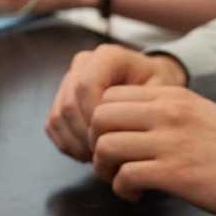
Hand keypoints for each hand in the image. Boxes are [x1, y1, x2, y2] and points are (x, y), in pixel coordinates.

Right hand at [46, 45, 185, 161]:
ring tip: (99, 158)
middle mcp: (83, 64)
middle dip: (85, 135)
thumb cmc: (158, 87)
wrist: (149, 83)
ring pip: (58, 116)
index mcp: (107, 57)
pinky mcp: (60, 98)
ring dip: (76, 143)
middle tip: (106, 156)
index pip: (86, 85)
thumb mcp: (162, 91)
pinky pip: (53, 125)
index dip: (94, 117)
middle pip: (69, 104)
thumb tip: (124, 131)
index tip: (112, 138)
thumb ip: (145, 105)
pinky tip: (88, 154)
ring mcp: (68, 80)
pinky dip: (67, 144)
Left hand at [90, 85, 215, 215]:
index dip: (102, 122)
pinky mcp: (176, 173)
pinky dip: (122, 190)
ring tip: (121, 181)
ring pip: (105, 146)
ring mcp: (170, 142)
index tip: (113, 141)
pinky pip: (125, 176)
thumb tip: (135, 126)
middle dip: (94, 144)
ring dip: (104, 169)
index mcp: (172, 97)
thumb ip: (168, 115)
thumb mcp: (201, 115)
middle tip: (110, 163)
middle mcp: (166, 114)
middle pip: (98, 117)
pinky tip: (138, 195)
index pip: (110, 95)